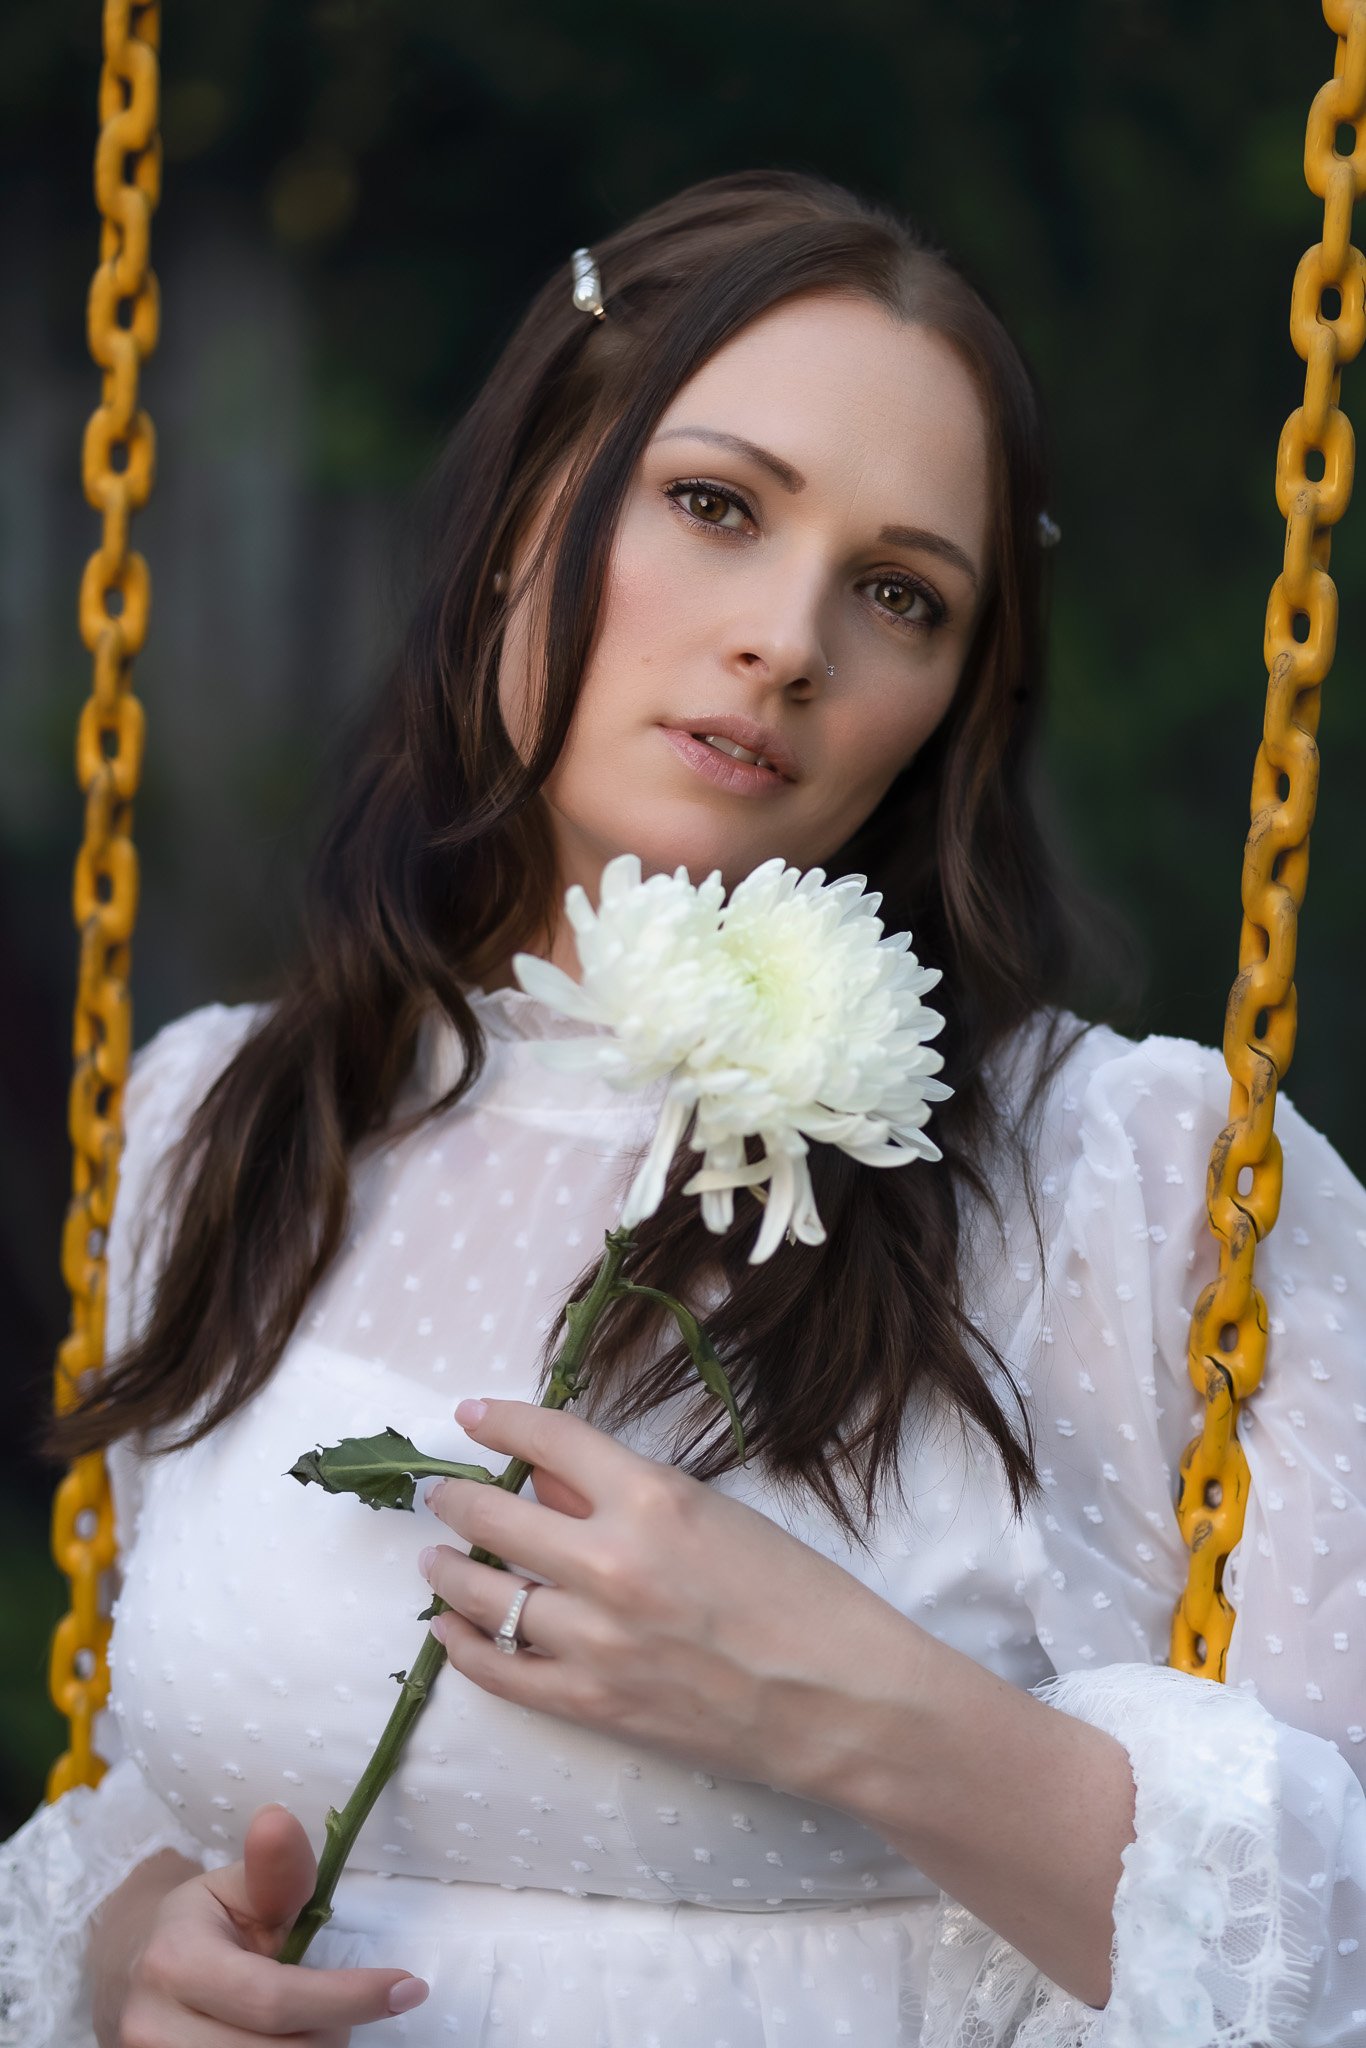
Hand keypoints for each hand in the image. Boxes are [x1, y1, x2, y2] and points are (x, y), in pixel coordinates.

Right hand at [107, 1802, 427, 2043]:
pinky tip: (290, 2039)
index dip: (348, 1998)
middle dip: (331, 2029)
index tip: (408, 1988)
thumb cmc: (204, 1924)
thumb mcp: (238, 1886)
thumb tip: (278, 1820)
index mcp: (175, 1962)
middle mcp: (153, 2027)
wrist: (134, 1972)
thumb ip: (275, 1871)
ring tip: (312, 2022)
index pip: (275, 1998)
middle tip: (342, 2003)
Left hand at [420, 1396, 920, 1798]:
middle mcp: (612, 1562)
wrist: (843, 1703)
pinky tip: (448, 1629)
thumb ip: (628, 1498)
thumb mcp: (719, 1517)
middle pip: (496, 1516)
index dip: (501, 1422)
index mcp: (653, 1499)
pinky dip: (463, 1645)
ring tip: (435, 1558)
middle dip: (457, 1498)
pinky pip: (500, 1671)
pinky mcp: (594, 1704)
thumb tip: (552, 1482)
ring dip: (449, 1570)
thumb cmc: (802, 1598)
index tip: (472, 1416)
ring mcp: (596, 1639)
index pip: (550, 1440)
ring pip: (484, 1594)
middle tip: (442, 1492)